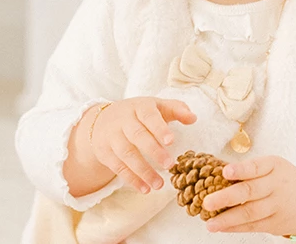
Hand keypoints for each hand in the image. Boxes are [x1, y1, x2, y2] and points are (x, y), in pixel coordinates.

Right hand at [80, 97, 195, 192]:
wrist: (101, 119)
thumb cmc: (138, 114)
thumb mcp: (156, 107)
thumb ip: (176, 109)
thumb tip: (193, 118)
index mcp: (139, 107)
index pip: (149, 116)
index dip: (159, 128)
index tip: (171, 141)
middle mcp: (123, 120)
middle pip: (137, 135)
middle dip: (153, 151)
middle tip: (169, 165)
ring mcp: (111, 136)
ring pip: (126, 154)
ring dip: (143, 171)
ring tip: (159, 185)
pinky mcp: (104, 152)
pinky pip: (117, 167)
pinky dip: (131, 179)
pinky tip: (145, 188)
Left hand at [200, 155, 295, 235]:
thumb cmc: (284, 181)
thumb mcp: (273, 167)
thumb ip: (249, 169)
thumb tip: (215, 173)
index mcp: (274, 166)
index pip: (256, 167)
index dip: (241, 170)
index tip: (225, 172)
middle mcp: (276, 186)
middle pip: (250, 191)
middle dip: (227, 198)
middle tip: (207, 202)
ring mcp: (277, 206)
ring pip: (250, 213)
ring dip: (228, 219)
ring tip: (210, 223)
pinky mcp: (275, 223)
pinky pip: (253, 226)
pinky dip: (235, 228)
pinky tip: (221, 227)